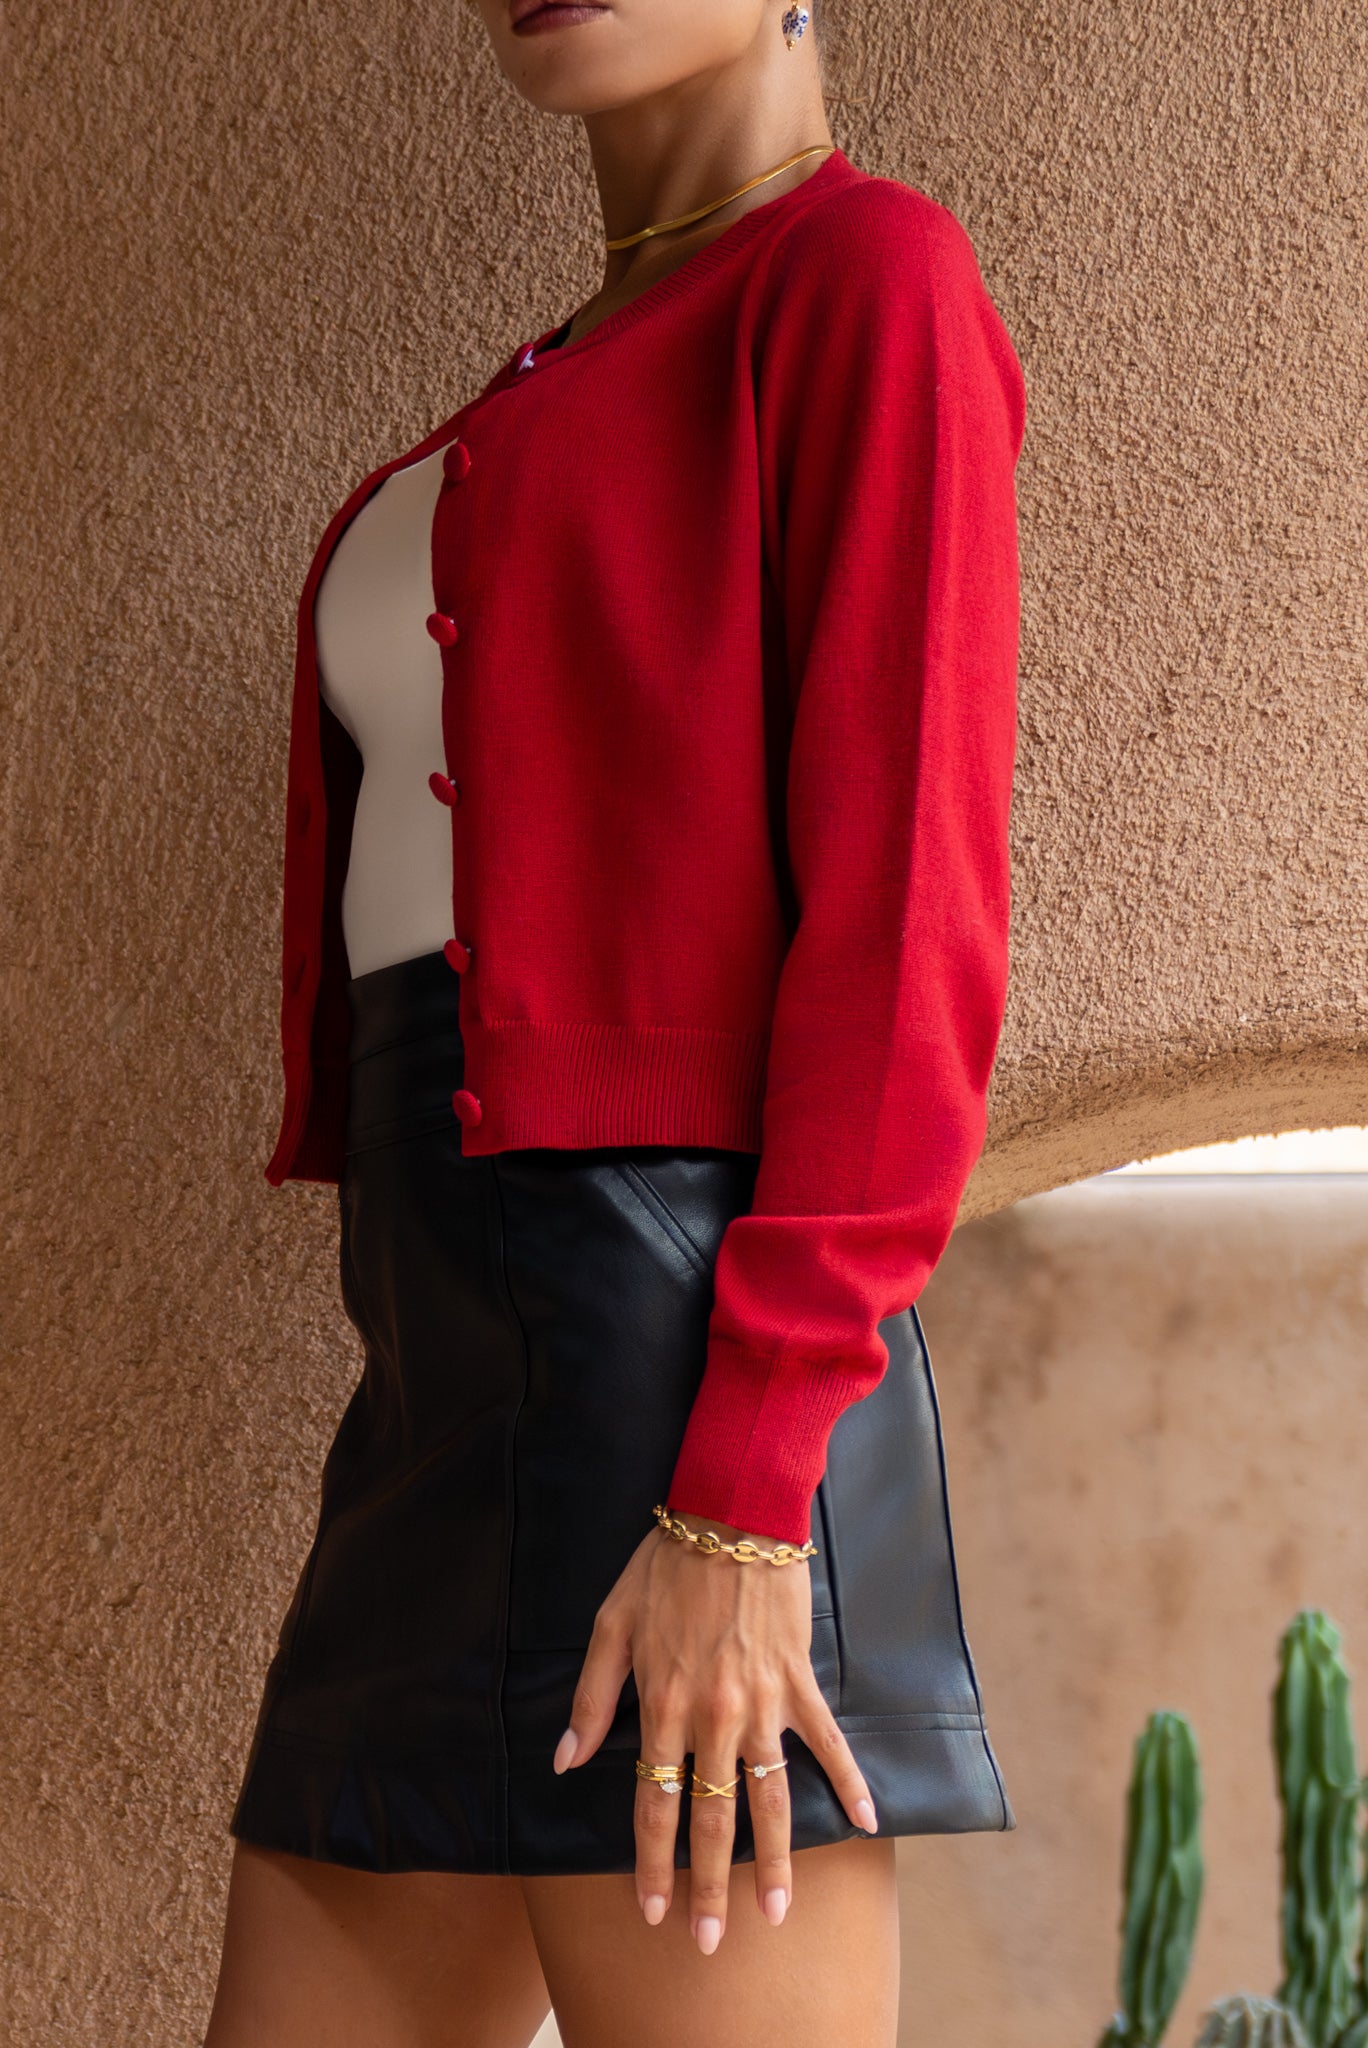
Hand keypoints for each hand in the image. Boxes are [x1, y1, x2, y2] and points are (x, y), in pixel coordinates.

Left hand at [552, 1513, 878, 1951]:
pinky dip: (849, 1782)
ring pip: (769, 1797)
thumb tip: (567, 1760)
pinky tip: (866, 1821)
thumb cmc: (664, 1565)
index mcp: (664, 1703)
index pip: (654, 1801)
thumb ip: (592, 1697)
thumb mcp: (610, 1623)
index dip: (651, 1860)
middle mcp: (715, 1714)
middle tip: (709, 1939)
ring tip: (775, 1911)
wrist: (731, 1514)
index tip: (650, 1908)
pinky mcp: (799, 1681)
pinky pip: (827, 1742)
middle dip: (708, 1884)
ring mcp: (764, 1702)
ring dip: (773, 1859)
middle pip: (711, 1815)